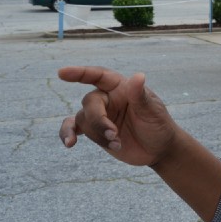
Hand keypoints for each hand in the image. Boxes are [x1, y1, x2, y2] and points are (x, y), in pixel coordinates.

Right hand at [58, 67, 177, 166]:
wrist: (158, 148)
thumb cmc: (158, 124)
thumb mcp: (152, 110)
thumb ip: (140, 95)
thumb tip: (138, 76)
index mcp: (121, 87)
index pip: (99, 76)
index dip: (80, 73)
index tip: (62, 73)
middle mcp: (108, 98)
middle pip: (90, 102)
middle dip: (99, 120)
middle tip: (114, 134)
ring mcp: (100, 115)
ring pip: (83, 119)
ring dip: (96, 134)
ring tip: (116, 143)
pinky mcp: (95, 132)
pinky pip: (73, 128)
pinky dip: (67, 134)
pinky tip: (70, 143)